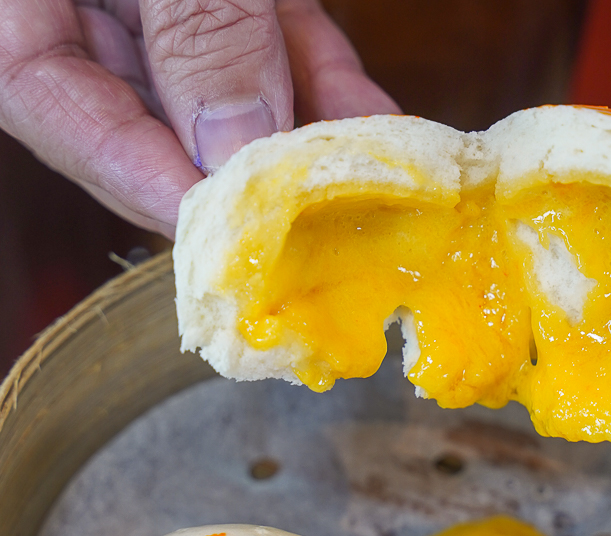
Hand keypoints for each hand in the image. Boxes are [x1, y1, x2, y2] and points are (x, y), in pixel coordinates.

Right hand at [0, 0, 398, 238]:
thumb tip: (231, 141)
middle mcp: (78, 18)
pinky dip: (318, 74)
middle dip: (244, 178)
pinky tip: (372, 120)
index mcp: (13, 14)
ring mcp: (146, 7)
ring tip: (370, 181)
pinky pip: (263, 38)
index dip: (153, 185)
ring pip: (224, 89)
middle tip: (316, 233)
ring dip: (302, 135)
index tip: (234, 236)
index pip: (67, 118)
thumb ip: (191, 25)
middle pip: (153, 125)